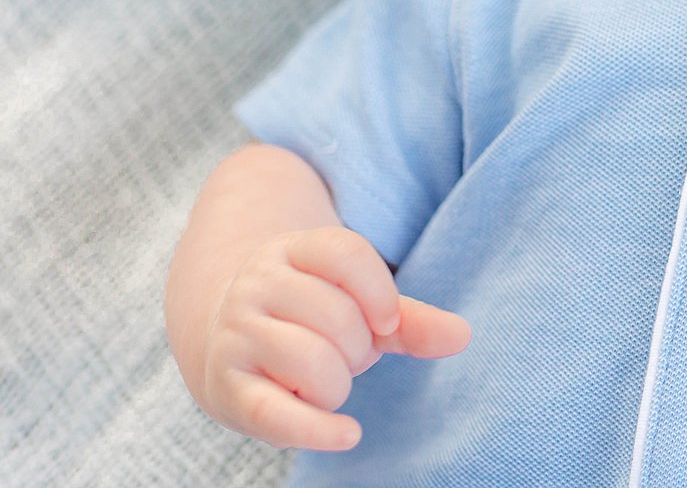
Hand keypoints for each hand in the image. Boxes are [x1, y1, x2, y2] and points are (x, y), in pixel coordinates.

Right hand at [194, 226, 469, 451]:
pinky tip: (348, 434)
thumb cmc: (309, 321)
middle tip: (341, 356)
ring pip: (312, 360)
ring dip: (336, 384)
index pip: (345, 253)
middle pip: (336, 315)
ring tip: (323, 381)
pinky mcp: (224, 385)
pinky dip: (318, 430)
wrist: (225, 339)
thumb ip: (407, 320)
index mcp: (293, 251)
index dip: (380, 291)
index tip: (385, 322)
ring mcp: (236, 333)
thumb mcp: (357, 308)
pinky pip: (275, 413)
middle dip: (357, 348)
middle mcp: (257, 285)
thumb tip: (462, 336)